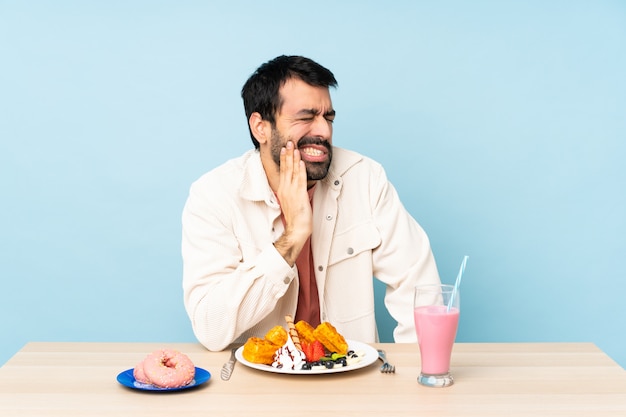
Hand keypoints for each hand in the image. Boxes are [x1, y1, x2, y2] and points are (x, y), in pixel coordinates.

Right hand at [273, 141, 311, 265]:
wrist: (296, 229)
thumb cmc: (295, 218)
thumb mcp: (290, 202)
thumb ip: (291, 192)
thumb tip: (293, 187)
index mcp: (282, 190)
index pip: (283, 171)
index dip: (284, 159)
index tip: (285, 149)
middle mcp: (285, 188)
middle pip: (286, 168)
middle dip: (287, 154)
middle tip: (289, 142)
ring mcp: (292, 191)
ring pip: (292, 171)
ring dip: (293, 158)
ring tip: (294, 147)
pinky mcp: (299, 194)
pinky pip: (300, 179)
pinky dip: (300, 169)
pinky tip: (300, 161)